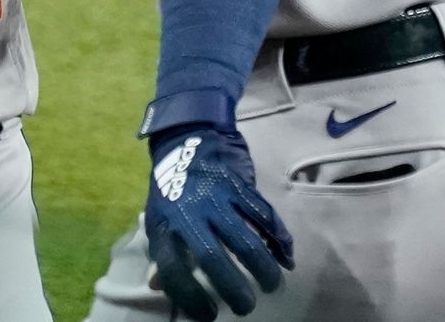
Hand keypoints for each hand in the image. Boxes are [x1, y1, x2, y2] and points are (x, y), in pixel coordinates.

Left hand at [143, 123, 293, 319]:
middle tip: (247, 306)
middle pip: (213, 258)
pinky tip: (287, 255)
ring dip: (263, 267)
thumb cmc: (170, 188)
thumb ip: (161, 253)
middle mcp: (190, 212)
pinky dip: (279, 237)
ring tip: (272, 284)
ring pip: (246, 239)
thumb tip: (157, 284)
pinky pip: (263, 215)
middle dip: (234, 288)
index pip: (173, 270)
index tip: (209, 314)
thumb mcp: (157, 219)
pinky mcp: (239, 185)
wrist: (186, 139)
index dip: (190, 297)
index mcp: (165, 225)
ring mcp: (217, 198)